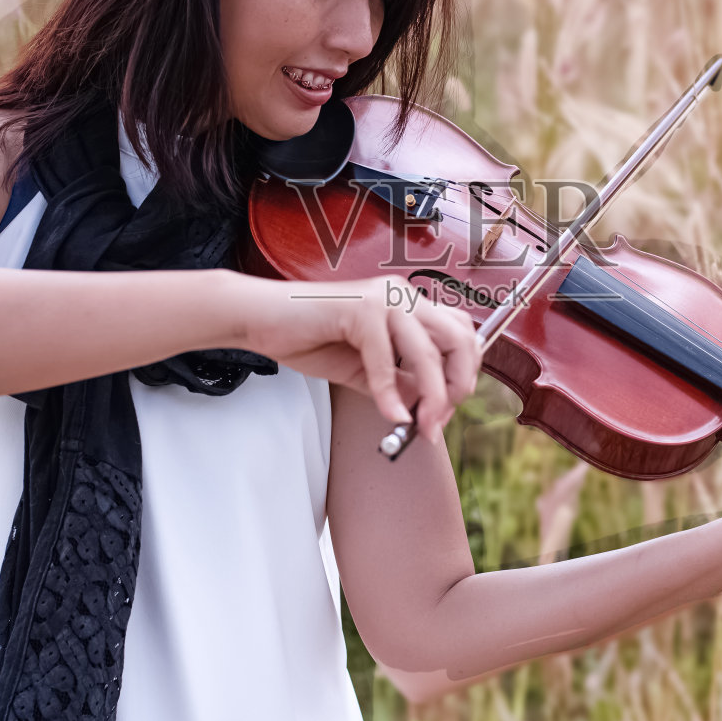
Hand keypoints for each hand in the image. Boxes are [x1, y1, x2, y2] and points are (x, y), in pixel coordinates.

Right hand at [239, 274, 479, 435]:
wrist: (260, 318)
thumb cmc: (308, 337)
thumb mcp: (365, 369)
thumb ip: (399, 383)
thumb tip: (429, 408)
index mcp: (408, 303)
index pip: (460, 335)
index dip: (462, 376)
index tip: (442, 414)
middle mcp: (402, 294)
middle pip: (459, 340)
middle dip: (457, 386)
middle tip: (437, 422)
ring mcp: (384, 297)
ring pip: (429, 352)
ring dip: (431, 396)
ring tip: (418, 426)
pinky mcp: (361, 307)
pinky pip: (386, 359)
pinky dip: (389, 394)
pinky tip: (389, 415)